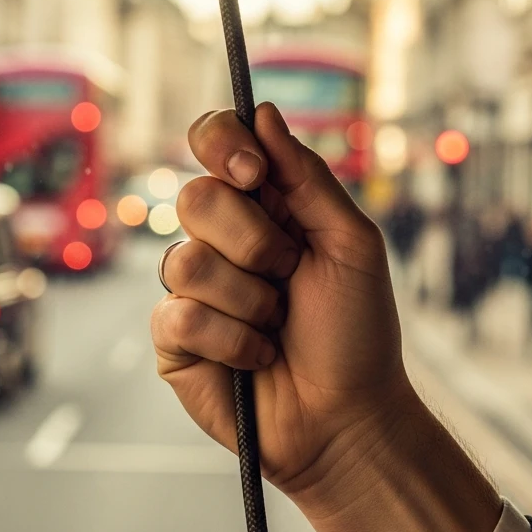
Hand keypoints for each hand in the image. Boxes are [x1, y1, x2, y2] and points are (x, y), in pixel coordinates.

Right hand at [150, 102, 409, 504]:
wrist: (347, 419)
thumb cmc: (358, 332)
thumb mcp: (351, 243)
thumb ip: (308, 177)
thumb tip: (262, 112)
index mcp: (265, 206)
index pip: (214, 143)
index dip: (222, 145)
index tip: (255, 174)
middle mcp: (221, 238)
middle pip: (194, 197)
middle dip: (254, 242)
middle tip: (289, 274)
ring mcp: (194, 287)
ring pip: (185, 260)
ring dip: (249, 300)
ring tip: (276, 327)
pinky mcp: (174, 337)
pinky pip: (179, 314)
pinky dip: (231, 340)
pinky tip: (254, 359)